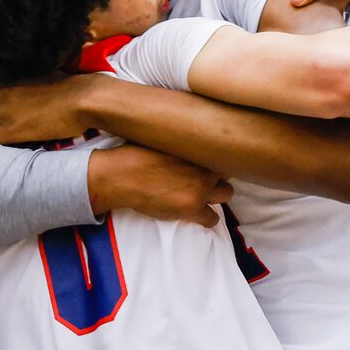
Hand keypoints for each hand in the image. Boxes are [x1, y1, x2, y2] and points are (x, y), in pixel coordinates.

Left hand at [0, 76, 98, 144]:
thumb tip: (33, 90)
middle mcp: (1, 94)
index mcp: (10, 82)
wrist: (82, 99)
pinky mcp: (11, 130)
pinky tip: (5, 151)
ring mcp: (3, 112)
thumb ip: (29, 85)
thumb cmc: (72, 88)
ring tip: (0, 144)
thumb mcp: (43, 78)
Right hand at [86, 145, 222, 227]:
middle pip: (228, 172)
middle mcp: (204, 167)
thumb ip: (178, 138)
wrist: (121, 175)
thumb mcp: (160, 137)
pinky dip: (206, 218)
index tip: (206, 163)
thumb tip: (182, 130)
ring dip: (215, 195)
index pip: (222, 151)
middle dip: (218, 176)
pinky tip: (196, 214)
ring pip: (226, 194)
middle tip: (202, 180)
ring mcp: (200, 189)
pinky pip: (212, 219)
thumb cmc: (134, 153)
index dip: (214, 158)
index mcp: (197, 148)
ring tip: (200, 196)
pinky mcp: (191, 209)